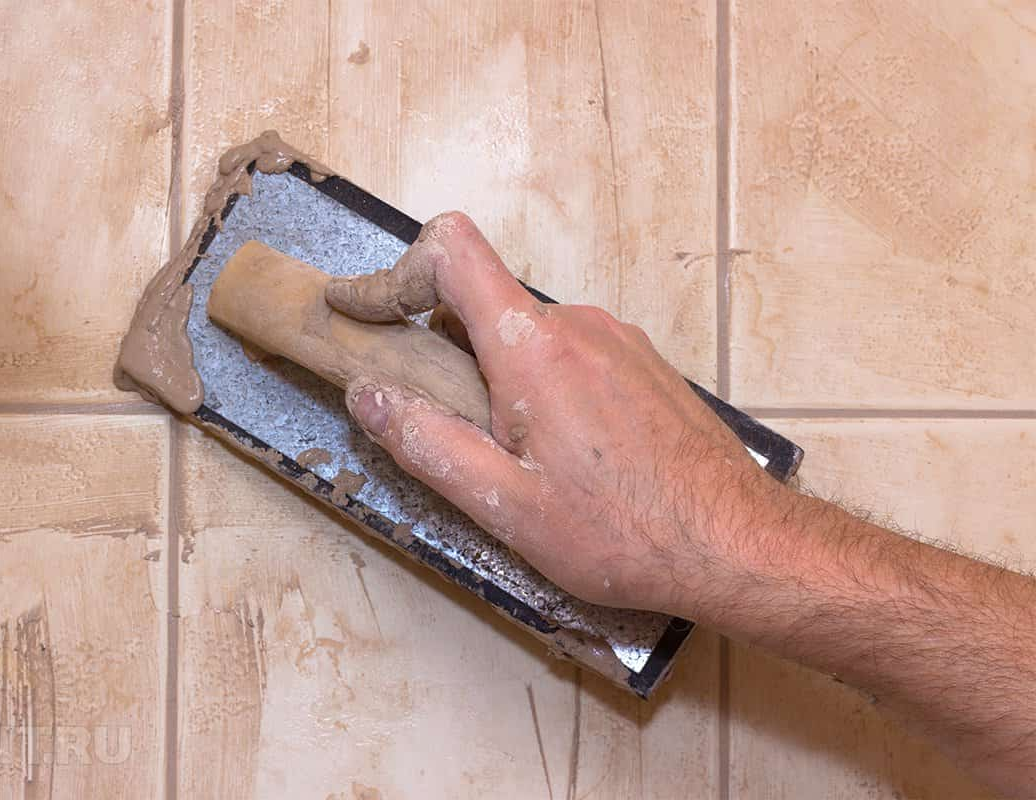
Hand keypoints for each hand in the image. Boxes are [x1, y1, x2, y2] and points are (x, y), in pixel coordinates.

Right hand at [326, 212, 778, 615]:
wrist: (735, 542)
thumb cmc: (622, 531)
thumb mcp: (507, 506)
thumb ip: (428, 443)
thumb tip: (368, 394)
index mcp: (534, 349)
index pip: (453, 251)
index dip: (395, 273)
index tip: (364, 314)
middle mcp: (578, 324)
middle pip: (484, 305)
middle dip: (445, 355)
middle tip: (447, 429)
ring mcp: (617, 340)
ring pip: (528, 335)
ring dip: (499, 377)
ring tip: (517, 457)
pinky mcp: (642, 363)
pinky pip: (570, 353)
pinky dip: (542, 384)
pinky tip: (565, 453)